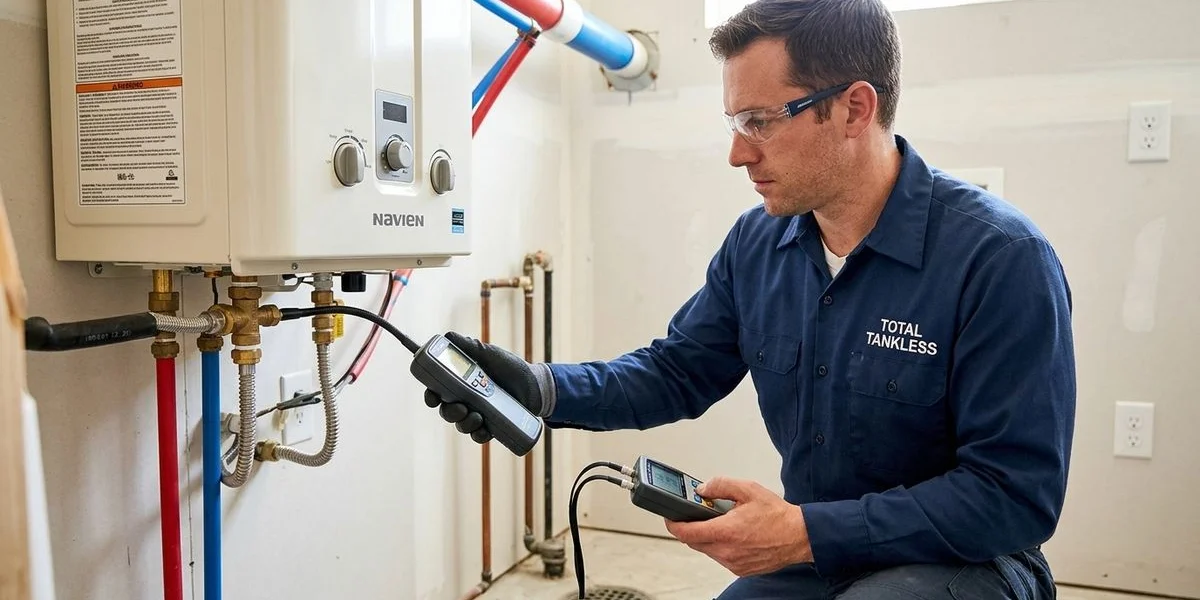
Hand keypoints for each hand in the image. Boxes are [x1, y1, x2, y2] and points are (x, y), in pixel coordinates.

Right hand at [423, 331, 553, 442]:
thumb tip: (447, 336)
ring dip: (464, 424)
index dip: (431, 397)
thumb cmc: (509, 366)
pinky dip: (478, 434)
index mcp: (460, 383)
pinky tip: (484, 430)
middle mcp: (465, 400)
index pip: (437, 393)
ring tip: (477, 417)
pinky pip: (478, 436)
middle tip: (461, 407)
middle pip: (446, 411)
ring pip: (461, 425)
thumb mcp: (488, 353)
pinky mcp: (490, 426)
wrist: (534, 384)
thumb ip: (468, 345)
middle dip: (449, 412)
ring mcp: (477, 414)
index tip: (433, 397)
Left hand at [664, 477, 811, 576]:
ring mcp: (733, 563)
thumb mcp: (748, 489)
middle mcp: (727, 551)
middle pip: (694, 541)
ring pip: (707, 550)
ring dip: (706, 536)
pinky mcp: (740, 570)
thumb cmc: (777, 515)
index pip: (686, 532)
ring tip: (720, 522)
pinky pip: (720, 557)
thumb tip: (702, 489)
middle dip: (691, 527)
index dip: (673, 524)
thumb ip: (720, 486)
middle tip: (696, 513)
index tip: (670, 517)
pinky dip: (719, 545)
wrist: (799, 536)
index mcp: (726, 532)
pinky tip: (731, 534)